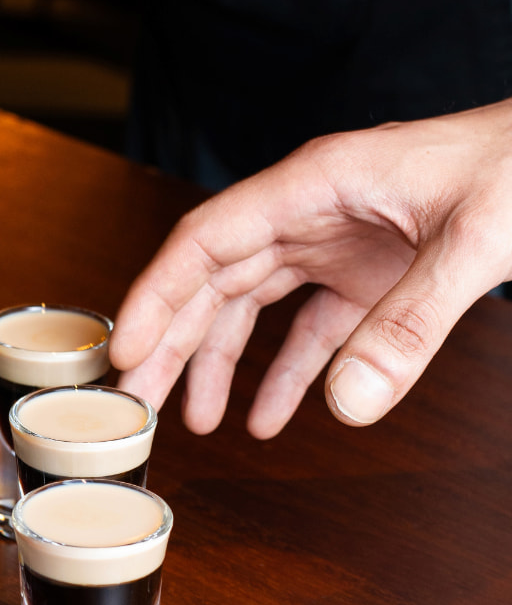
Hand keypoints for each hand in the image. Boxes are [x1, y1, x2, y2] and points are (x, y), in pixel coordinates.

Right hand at [110, 100, 511, 436]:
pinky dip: (287, 373)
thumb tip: (348, 405)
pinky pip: (309, 328)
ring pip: (250, 306)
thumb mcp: (480, 240)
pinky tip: (269, 416)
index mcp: (314, 185)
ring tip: (196, 419)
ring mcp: (336, 243)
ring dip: (219, 362)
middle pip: (215, 281)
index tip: (128, 350)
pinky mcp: (367, 273)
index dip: (157, 296)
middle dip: (174, 342)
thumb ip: (412, 323)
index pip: (206, 241)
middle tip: (141, 399)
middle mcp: (311, 212)